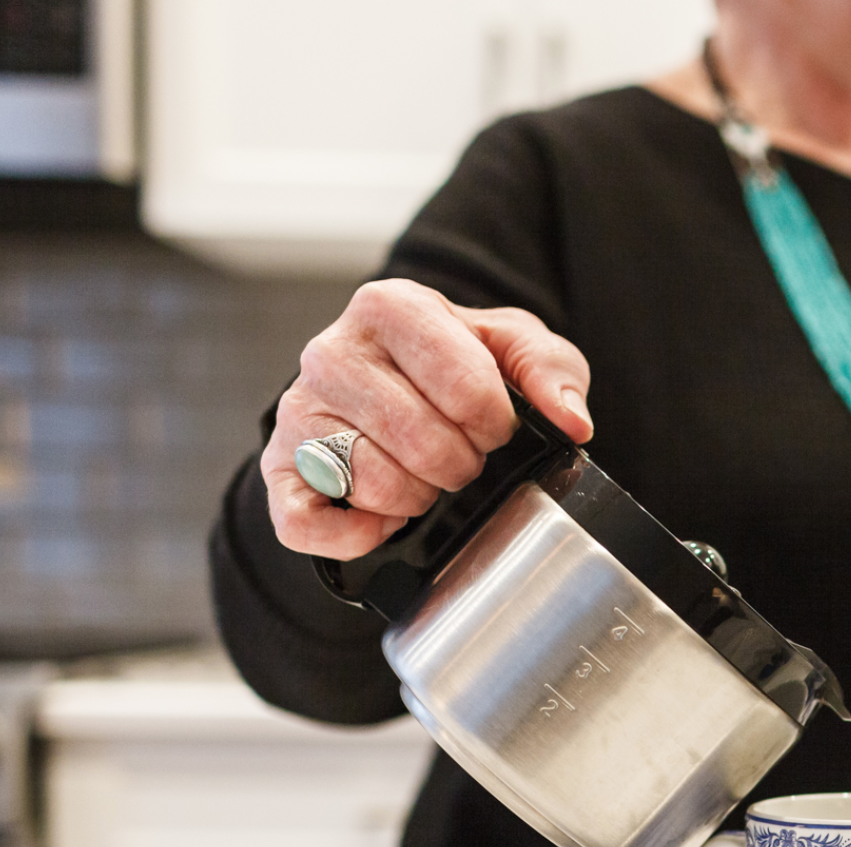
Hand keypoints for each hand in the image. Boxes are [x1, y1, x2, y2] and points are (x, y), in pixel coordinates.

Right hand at [260, 279, 593, 559]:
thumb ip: (551, 371)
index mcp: (390, 308)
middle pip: (424, 442)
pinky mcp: (279, 469)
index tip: (491, 425)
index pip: (466, 387)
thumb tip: (570, 422)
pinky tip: (383, 517)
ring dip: (417, 497)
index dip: (494, 424)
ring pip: (374, 482)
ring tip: (422, 477)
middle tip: (459, 456)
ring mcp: (298, 413)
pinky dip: (357, 535)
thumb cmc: (455, 364)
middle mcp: (330, 353)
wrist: (390, 385)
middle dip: (461, 465)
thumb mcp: (515, 348)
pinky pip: (307, 523)